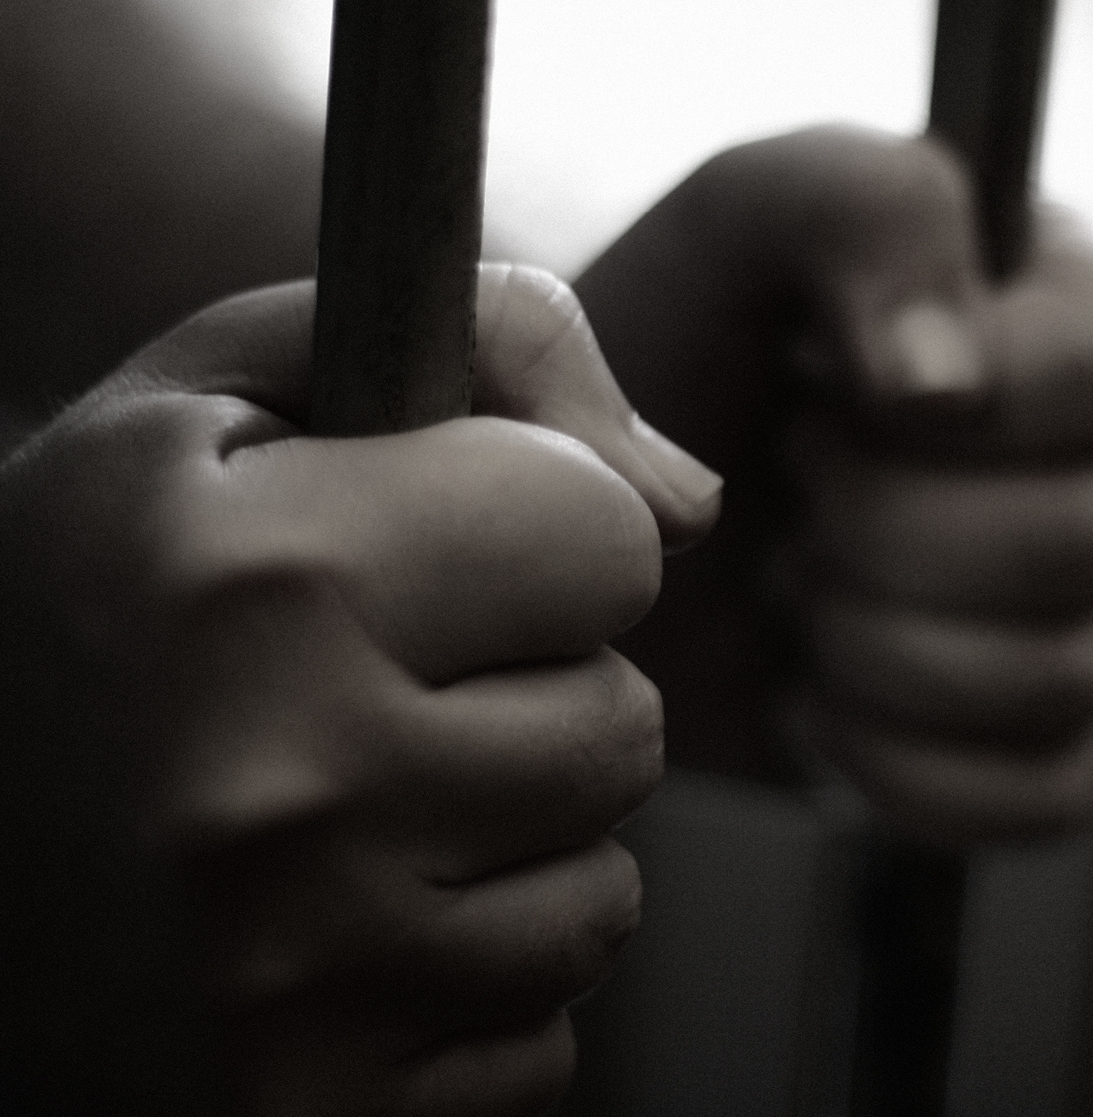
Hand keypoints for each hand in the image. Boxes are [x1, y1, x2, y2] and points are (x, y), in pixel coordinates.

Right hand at [0, 266, 717, 1113]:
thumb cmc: (104, 597)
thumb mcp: (236, 393)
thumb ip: (491, 345)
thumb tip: (692, 506)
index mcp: (258, 579)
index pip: (613, 536)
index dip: (544, 530)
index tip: (445, 551)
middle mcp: (275, 789)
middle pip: (626, 724)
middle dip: (535, 699)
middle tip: (376, 698)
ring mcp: (292, 983)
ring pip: (603, 898)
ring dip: (512, 853)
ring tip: (349, 821)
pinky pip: (542, 1042)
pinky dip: (468, 991)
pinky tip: (335, 942)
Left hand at [577, 127, 1092, 843]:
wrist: (617, 531)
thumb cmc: (690, 352)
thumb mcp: (743, 221)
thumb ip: (860, 215)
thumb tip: (946, 379)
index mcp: (1087, 311)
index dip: (957, 397)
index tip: (829, 388)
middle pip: (1086, 535)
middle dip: (883, 531)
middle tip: (794, 493)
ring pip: (1066, 675)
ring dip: (875, 644)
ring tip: (799, 584)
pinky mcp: (1061, 747)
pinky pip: (1042, 794)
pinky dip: (896, 760)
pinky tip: (823, 695)